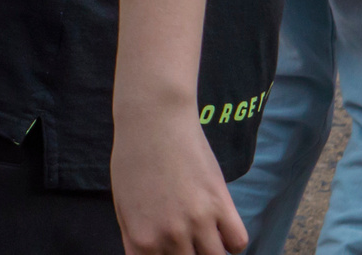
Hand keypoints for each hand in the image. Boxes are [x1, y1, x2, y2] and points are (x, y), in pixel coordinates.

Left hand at [109, 104, 247, 254]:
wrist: (154, 120)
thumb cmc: (133, 158)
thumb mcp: (123, 205)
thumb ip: (135, 241)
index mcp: (142, 240)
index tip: (174, 251)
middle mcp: (170, 237)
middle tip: (190, 242)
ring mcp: (197, 221)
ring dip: (212, 251)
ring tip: (206, 237)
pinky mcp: (220, 203)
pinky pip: (238, 242)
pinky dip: (232, 241)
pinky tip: (222, 228)